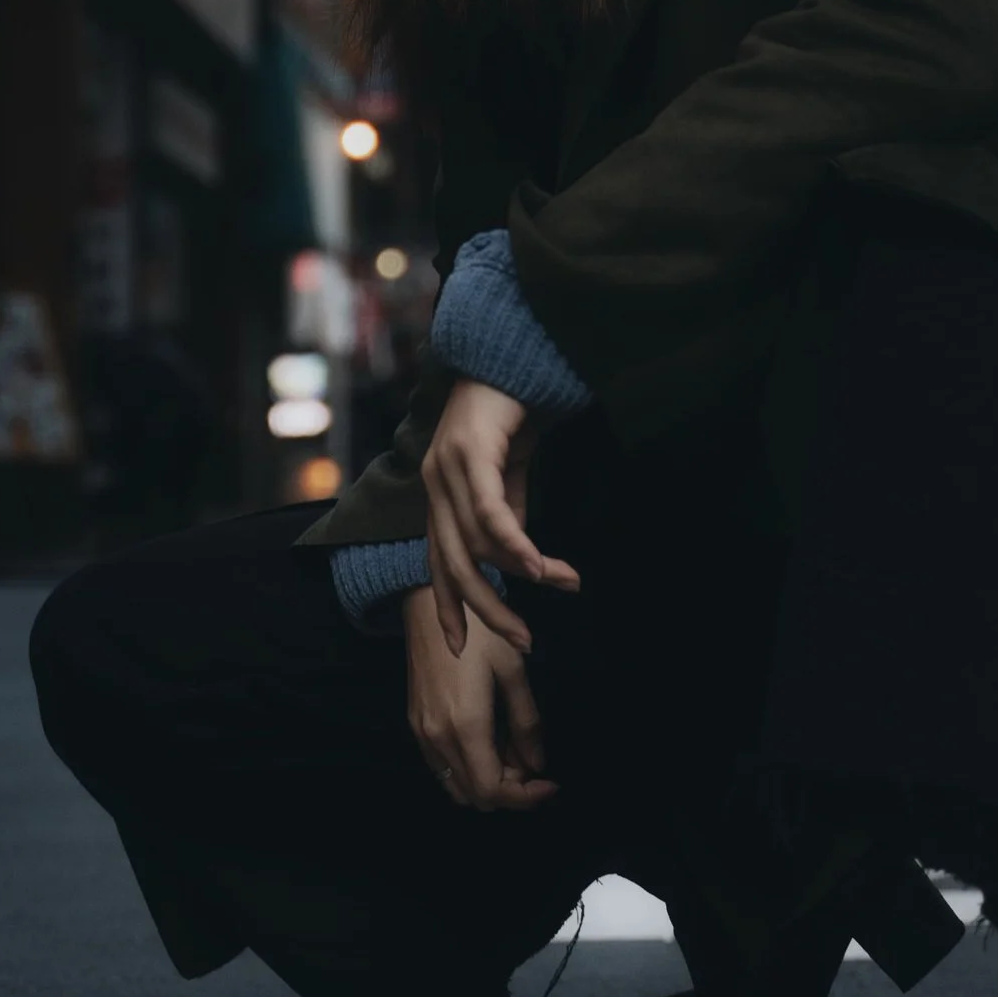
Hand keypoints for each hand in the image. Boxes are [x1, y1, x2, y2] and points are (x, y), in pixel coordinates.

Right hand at [404, 587, 556, 812]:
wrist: (428, 604)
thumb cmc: (479, 632)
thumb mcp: (513, 671)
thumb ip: (527, 723)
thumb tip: (537, 764)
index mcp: (465, 726)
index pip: (493, 790)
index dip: (525, 797)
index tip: (550, 783)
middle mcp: (438, 738)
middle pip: (475, 796)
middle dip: (510, 791)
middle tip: (534, 765)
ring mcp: (422, 733)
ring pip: (456, 787)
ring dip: (488, 782)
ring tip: (513, 753)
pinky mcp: (415, 725)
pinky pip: (442, 768)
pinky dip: (468, 770)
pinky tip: (489, 744)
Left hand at [420, 376, 580, 655]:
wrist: (514, 349)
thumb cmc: (514, 408)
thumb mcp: (510, 472)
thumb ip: (508, 512)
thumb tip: (518, 560)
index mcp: (439, 491)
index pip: (438, 561)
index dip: (450, 605)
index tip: (462, 647)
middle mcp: (434, 482)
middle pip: (454, 564)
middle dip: (487, 608)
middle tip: (523, 641)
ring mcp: (447, 466)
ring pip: (475, 543)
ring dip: (521, 574)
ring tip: (563, 586)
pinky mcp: (471, 451)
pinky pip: (490, 512)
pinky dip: (517, 544)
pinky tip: (543, 567)